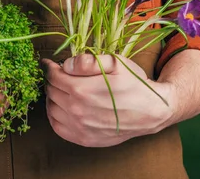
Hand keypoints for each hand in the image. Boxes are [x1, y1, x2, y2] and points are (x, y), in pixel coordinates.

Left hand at [41, 54, 174, 147]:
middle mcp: (77, 111)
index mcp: (82, 90)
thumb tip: (65, 65)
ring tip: (62, 89)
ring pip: (51, 108)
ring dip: (53, 96)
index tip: (48, 63)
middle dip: (53, 80)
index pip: (53, 76)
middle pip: (51, 91)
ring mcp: (79, 128)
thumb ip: (87, 61)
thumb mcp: (115, 63)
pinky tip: (63, 106)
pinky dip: (55, 115)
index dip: (49, 67)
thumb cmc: (134, 84)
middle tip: (59, 74)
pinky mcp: (83, 139)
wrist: (151, 112)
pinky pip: (57, 127)